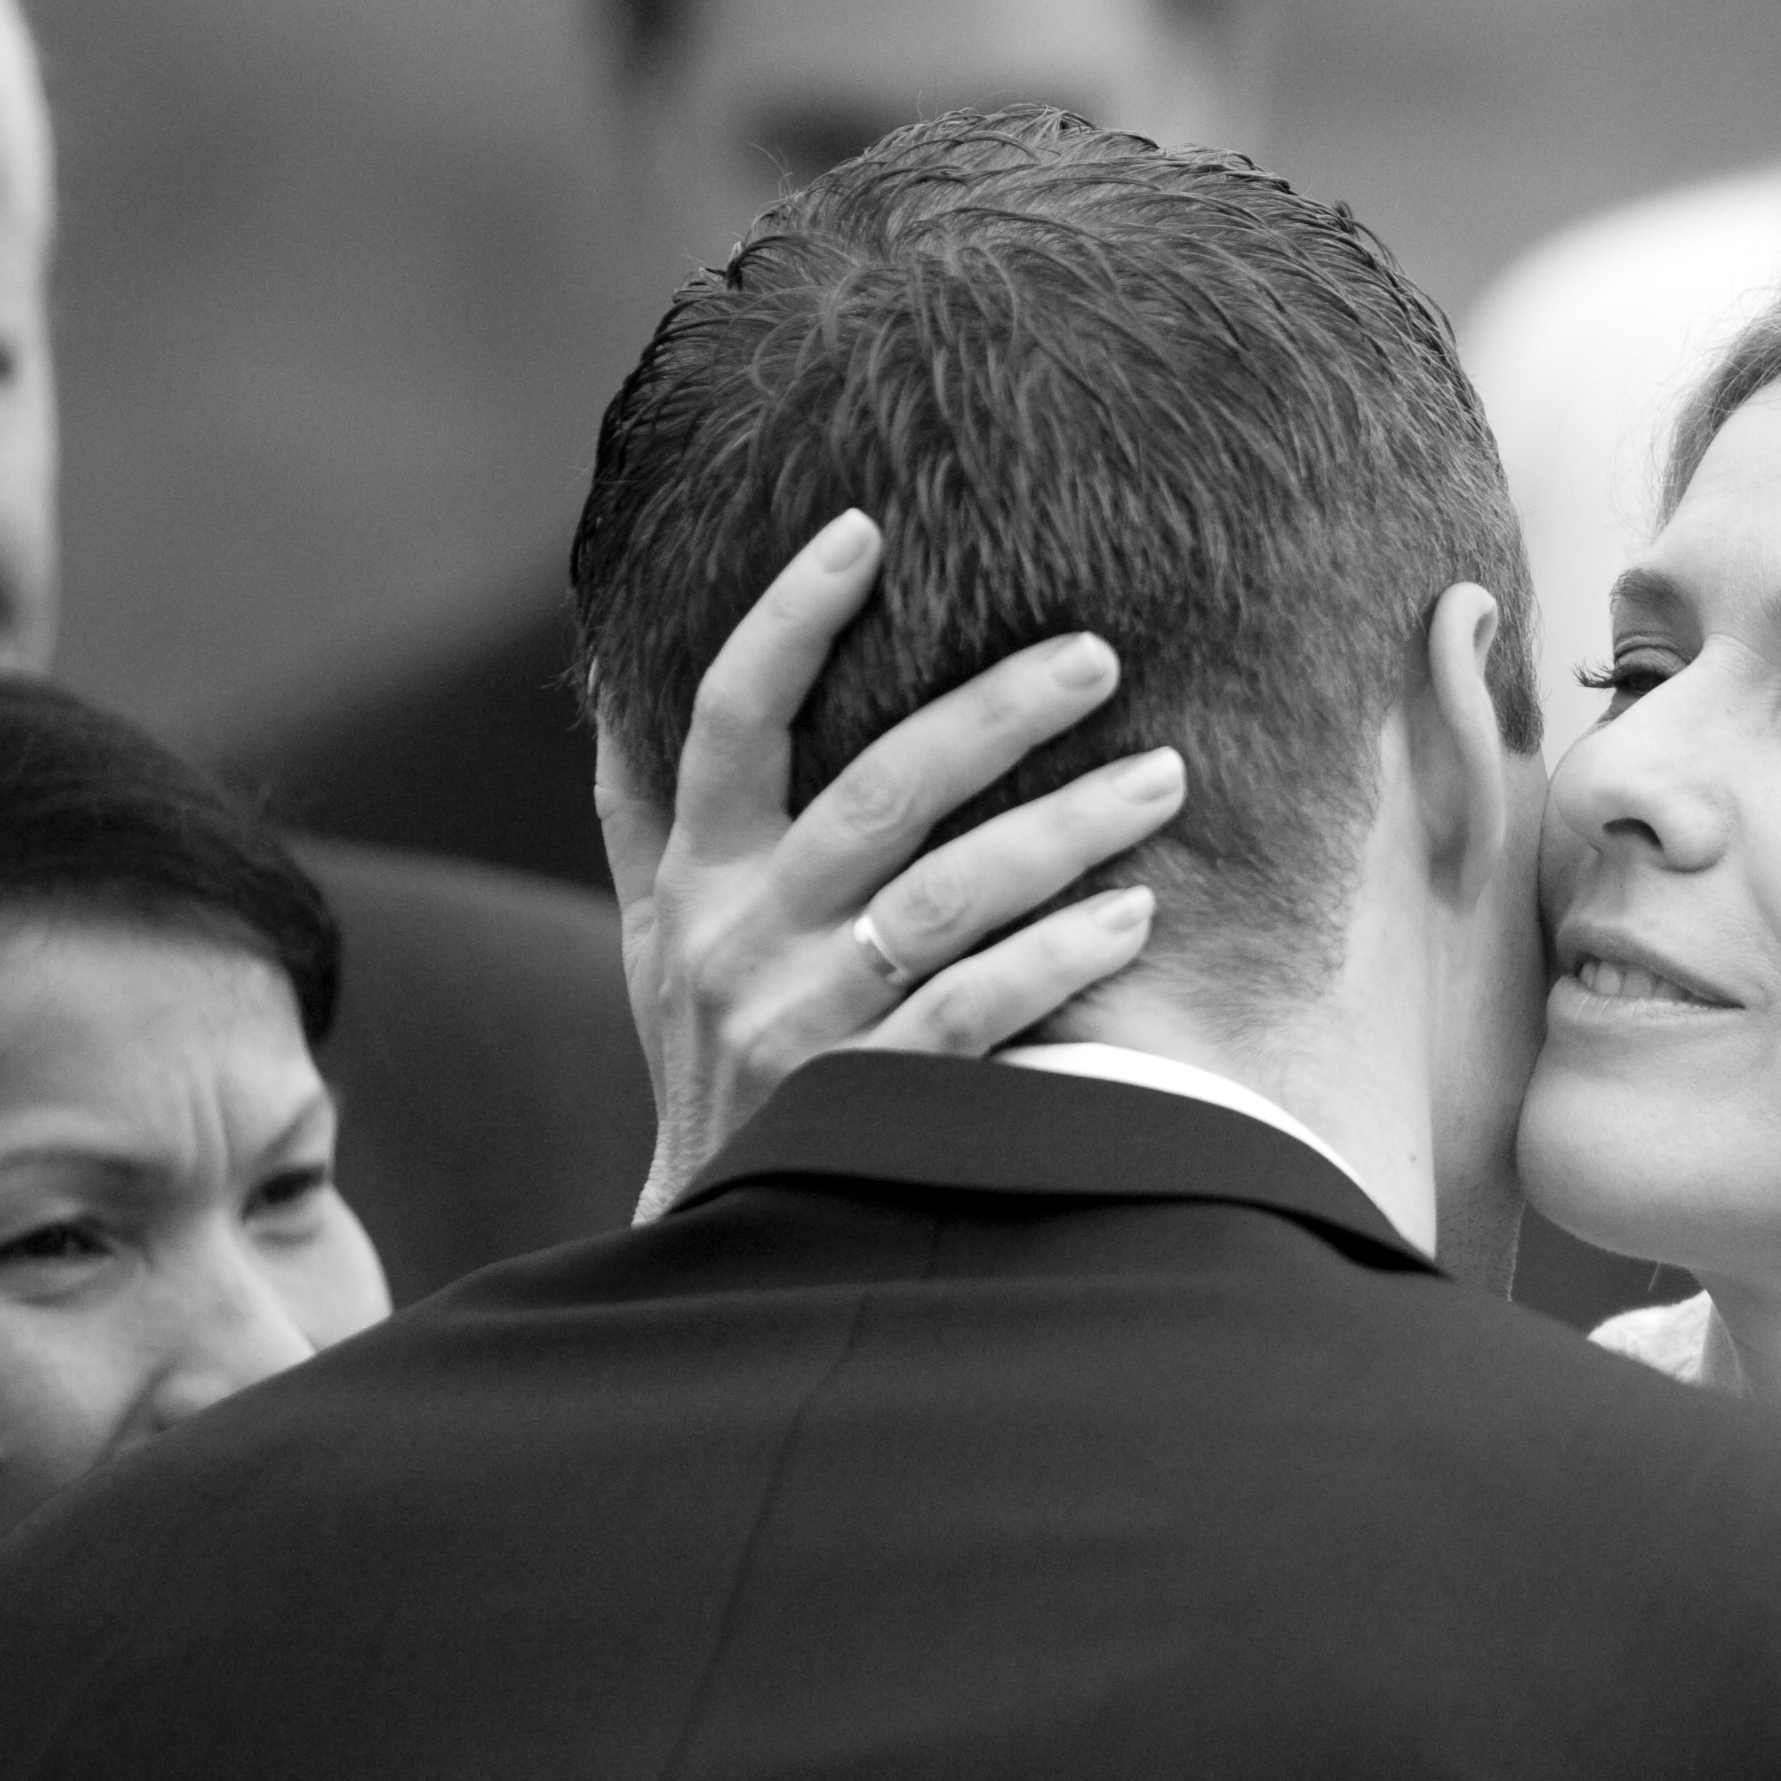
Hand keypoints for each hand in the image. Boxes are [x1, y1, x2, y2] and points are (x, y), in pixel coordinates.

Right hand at [595, 509, 1184, 1219]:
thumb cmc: (710, 1069)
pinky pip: (980, 1010)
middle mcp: (743, 940)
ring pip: (945, 897)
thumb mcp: (654, 943)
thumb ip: (645, 816)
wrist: (727, 1249)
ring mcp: (808, 1022)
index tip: (862, 531)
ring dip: (1064, 830)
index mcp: (697, 882)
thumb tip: (618, 680)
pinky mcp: (874, 1100)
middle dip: (994, 714)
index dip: (786, 621)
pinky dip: (1060, 960)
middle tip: (1099, 655)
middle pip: (873, 792)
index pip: (726, 721)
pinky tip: (1132, 916)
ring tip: (1163, 779)